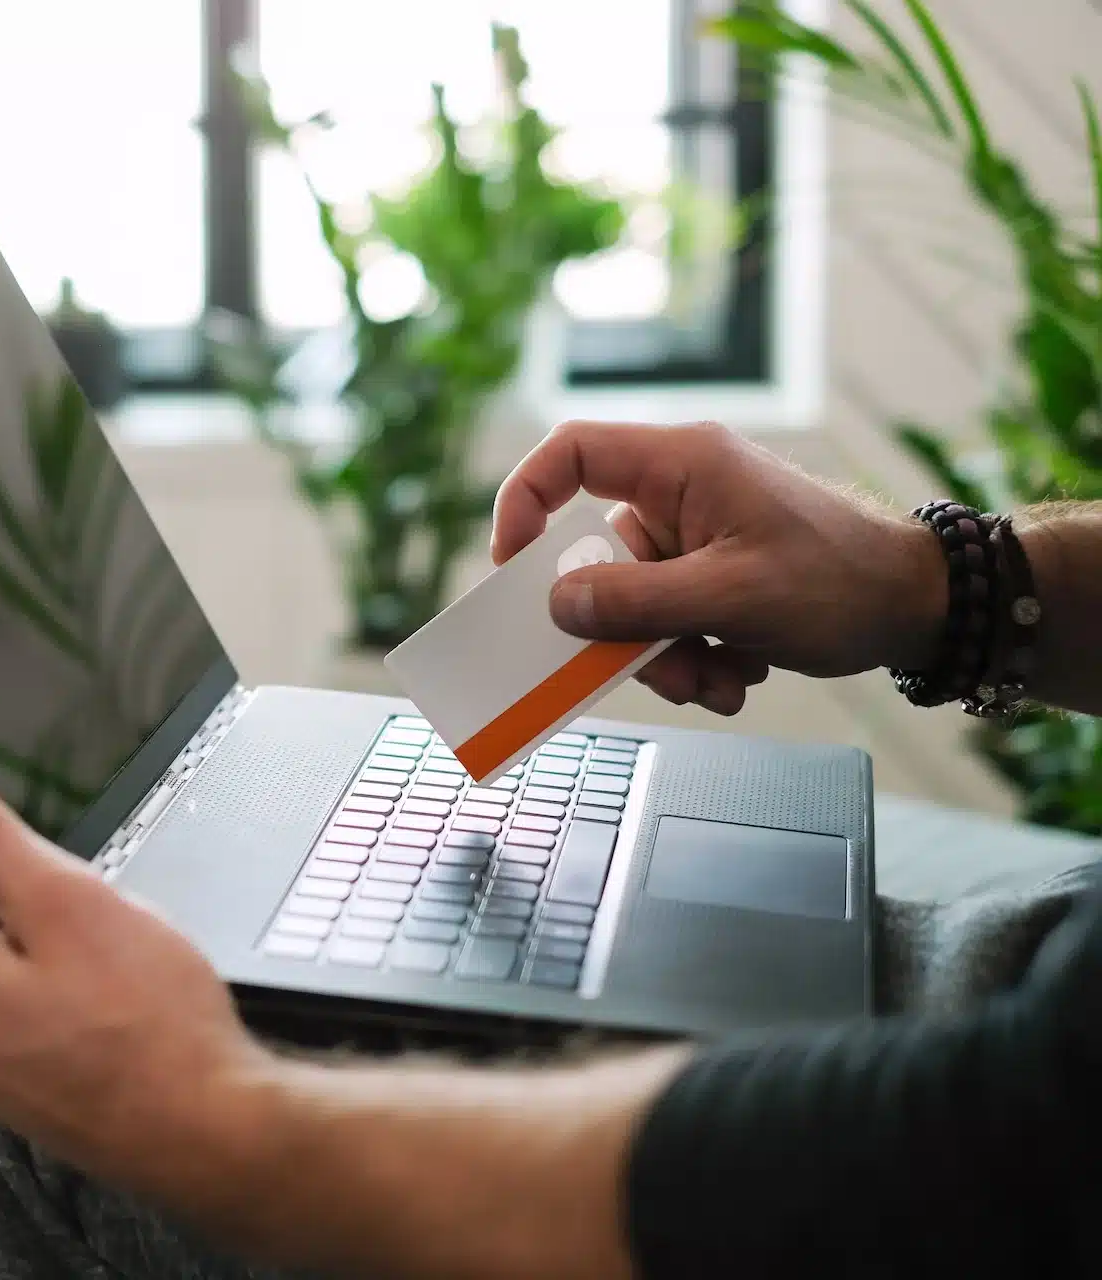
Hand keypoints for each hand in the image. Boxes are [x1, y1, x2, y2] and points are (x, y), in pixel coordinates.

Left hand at [0, 747, 270, 1207]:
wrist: (214, 1136)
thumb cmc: (151, 1026)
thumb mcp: (64, 901)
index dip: (1, 842)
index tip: (60, 863)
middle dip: (30, 896)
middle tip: (99, 921)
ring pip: (3, 962)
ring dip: (51, 944)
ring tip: (115, 968)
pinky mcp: (21, 1093)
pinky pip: (26, 1010)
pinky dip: (65, 994)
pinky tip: (114, 1007)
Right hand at [492, 421, 947, 714]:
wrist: (921, 608)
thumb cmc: (843, 582)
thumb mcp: (730, 599)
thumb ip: (634, 603)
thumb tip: (558, 608)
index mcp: (682, 463)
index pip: (571, 453)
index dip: (524, 502)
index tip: (513, 568)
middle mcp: (681, 490)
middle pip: (599, 555)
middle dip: (622, 626)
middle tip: (655, 669)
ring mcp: (696, 533)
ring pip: (632, 600)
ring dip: (664, 654)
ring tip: (717, 682)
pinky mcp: (712, 571)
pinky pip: (666, 617)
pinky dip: (692, 655)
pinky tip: (738, 674)